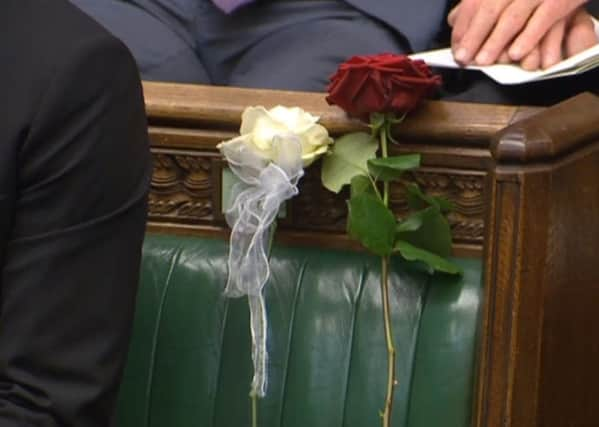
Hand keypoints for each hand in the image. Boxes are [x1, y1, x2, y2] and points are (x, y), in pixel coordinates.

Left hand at [449, 0, 587, 64]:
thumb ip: (479, 3)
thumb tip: (454, 20)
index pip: (474, 4)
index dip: (462, 29)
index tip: (456, 50)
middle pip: (489, 10)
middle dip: (473, 37)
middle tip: (463, 59)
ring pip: (512, 17)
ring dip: (495, 41)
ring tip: (483, 61)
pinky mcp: (559, 1)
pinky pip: (542, 20)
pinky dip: (527, 38)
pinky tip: (515, 55)